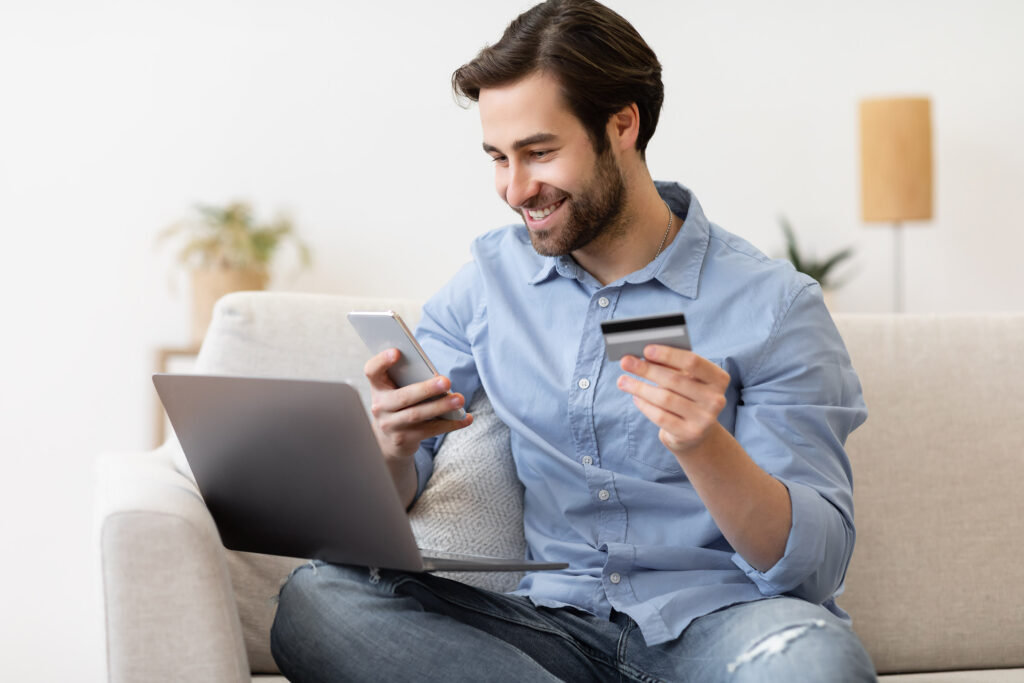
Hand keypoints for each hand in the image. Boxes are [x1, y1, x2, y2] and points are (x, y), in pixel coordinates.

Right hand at [364, 348, 473, 462]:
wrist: (389, 439)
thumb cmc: (400, 404)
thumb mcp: (397, 389)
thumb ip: (409, 378)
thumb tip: (437, 376)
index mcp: (378, 387)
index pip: (372, 371)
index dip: (382, 361)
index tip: (397, 352)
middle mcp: (380, 406)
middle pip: (403, 396)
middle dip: (426, 389)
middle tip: (447, 381)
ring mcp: (390, 425)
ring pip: (418, 415)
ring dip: (441, 407)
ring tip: (459, 400)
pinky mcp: (403, 440)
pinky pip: (430, 430)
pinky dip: (450, 424)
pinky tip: (466, 418)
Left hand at [616, 344, 729, 459]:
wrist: (696, 432)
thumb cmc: (687, 396)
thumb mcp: (686, 379)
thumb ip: (671, 366)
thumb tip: (642, 354)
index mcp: (719, 379)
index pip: (692, 362)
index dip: (668, 354)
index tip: (646, 349)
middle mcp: (716, 399)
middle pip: (675, 380)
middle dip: (646, 369)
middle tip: (626, 362)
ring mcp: (704, 419)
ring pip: (665, 399)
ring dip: (640, 388)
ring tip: (623, 381)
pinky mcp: (689, 434)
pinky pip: (661, 416)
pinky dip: (645, 405)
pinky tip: (635, 398)